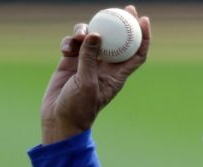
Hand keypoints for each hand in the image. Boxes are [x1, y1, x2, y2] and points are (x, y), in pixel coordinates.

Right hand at [40, 5, 150, 143]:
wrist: (58, 119)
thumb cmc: (78, 108)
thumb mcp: (86, 83)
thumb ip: (90, 58)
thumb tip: (96, 34)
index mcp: (117, 75)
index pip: (136, 53)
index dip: (143, 37)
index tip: (144, 20)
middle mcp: (105, 67)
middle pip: (118, 41)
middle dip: (122, 23)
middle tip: (124, 7)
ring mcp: (87, 63)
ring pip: (93, 38)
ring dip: (86, 31)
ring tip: (80, 34)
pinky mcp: (70, 62)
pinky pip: (73, 44)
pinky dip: (69, 41)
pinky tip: (65, 47)